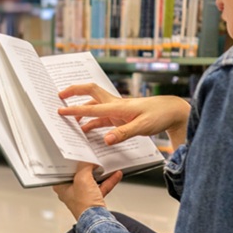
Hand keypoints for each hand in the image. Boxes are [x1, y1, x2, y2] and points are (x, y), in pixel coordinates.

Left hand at [53, 162, 122, 219]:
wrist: (98, 221)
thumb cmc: (84, 205)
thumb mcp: (82, 178)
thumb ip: (84, 166)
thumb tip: (87, 160)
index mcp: (62, 186)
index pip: (65, 169)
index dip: (72, 160)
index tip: (78, 153)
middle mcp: (71, 191)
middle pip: (79, 173)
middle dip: (88, 165)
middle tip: (93, 156)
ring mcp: (83, 195)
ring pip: (92, 180)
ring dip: (100, 172)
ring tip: (105, 163)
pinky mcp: (94, 199)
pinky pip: (101, 186)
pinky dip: (108, 180)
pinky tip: (115, 174)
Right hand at [57, 83, 189, 145]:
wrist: (172, 111)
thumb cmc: (159, 115)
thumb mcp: (142, 126)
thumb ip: (123, 133)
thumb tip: (106, 140)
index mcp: (118, 106)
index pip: (91, 108)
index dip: (74, 109)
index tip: (60, 110)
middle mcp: (115, 104)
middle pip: (90, 92)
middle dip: (74, 92)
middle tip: (59, 96)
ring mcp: (118, 109)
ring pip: (94, 105)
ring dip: (81, 109)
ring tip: (69, 117)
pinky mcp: (121, 116)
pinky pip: (102, 117)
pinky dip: (92, 121)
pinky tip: (86, 129)